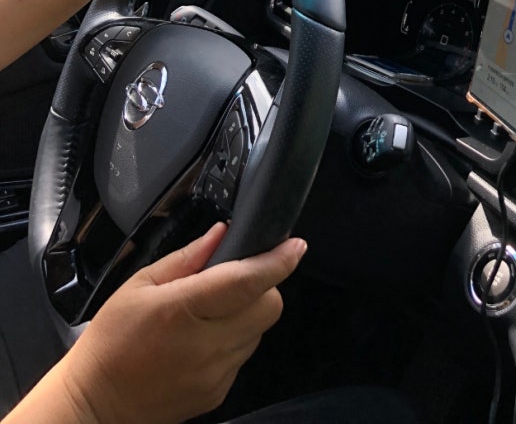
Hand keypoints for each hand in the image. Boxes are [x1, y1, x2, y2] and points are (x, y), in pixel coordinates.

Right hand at [58, 224, 305, 423]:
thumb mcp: (139, 286)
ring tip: (209, 314)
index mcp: (182, 310)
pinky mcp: (219, 392)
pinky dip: (233, 341)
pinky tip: (202, 340)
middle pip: (268, 306)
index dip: (277, 261)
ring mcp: (215, 373)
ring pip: (259, 331)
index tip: (295, 245)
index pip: (246, 281)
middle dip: (262, 286)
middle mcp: (206, 345)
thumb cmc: (112, 341)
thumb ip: (187, 258)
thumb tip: (221, 234)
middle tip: (235, 281)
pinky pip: (244, 355)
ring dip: (246, 315)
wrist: (96, 406)